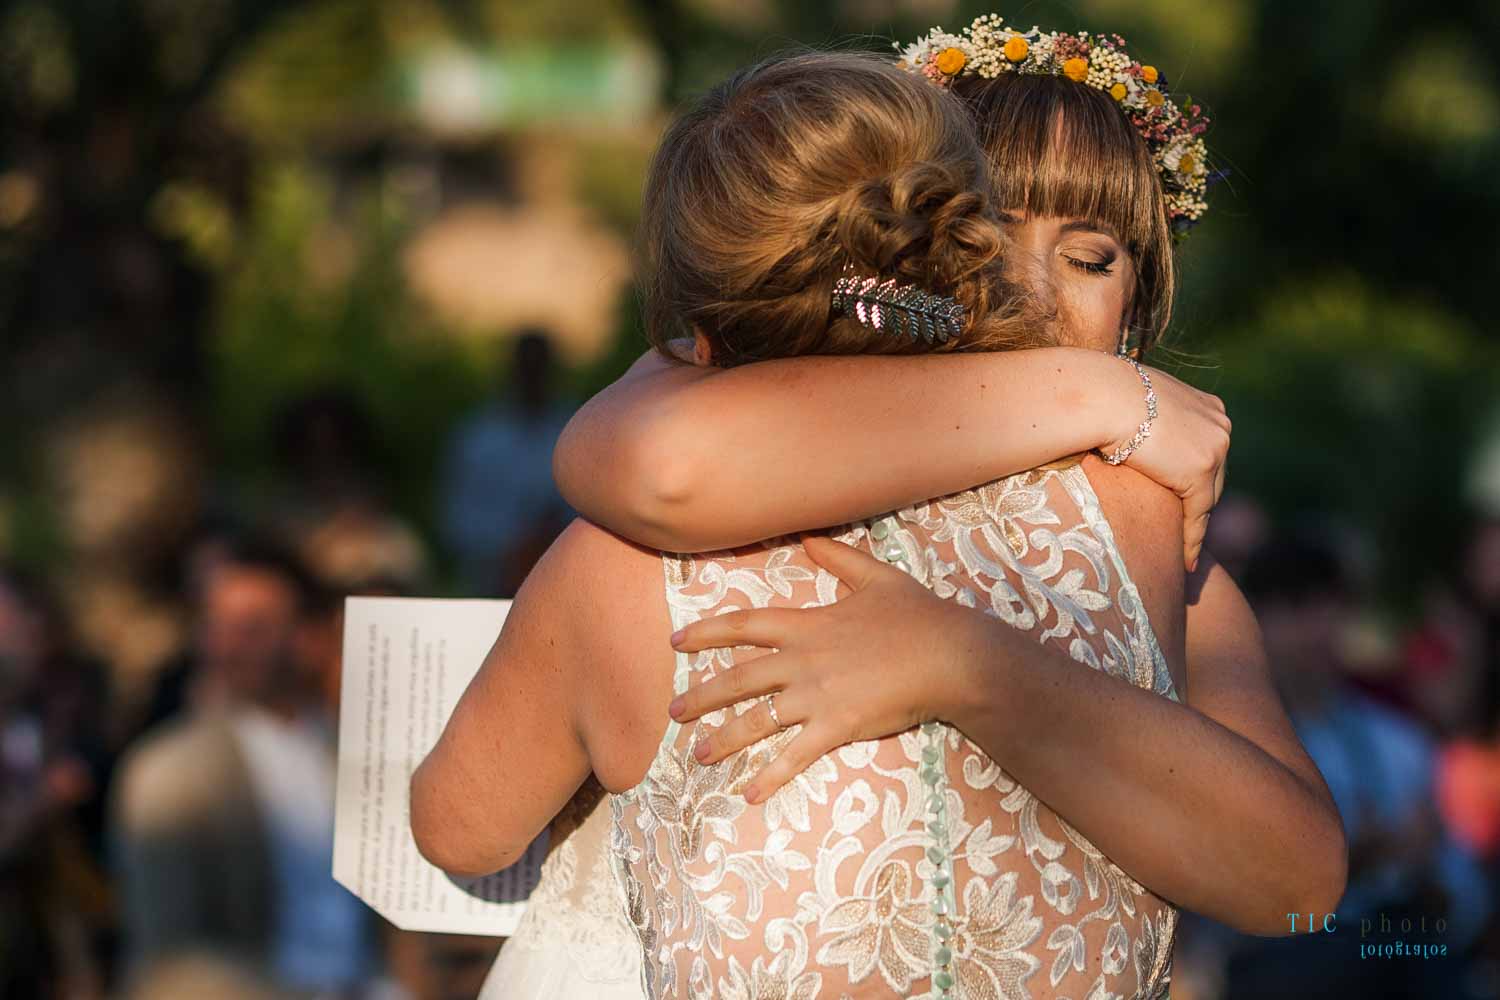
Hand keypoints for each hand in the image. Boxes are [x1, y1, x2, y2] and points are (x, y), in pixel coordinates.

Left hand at [666, 534, 983, 802]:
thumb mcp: (876, 576)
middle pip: (739, 678)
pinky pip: (795, 756)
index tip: (677, 641)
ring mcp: (817, 697)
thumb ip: (839, 558)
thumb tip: (809, 538)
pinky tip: (749, 794)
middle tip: (673, 710)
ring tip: (699, 754)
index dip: (706, 632)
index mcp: (808, 624)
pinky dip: (770, 776)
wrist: (950, 656)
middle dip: (702, 696)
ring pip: (757, 720)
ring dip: (724, 739)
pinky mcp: (837, 727)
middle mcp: (802, 661)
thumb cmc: (917, 616)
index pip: (744, 625)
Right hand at [1108, 363, 1230, 572]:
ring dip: (1196, 523)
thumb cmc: (1106, 396)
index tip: (1186, 497)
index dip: (1196, 476)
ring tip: (1186, 550)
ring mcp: (1214, 449)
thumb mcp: (1140, 404)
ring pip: (1208, 497)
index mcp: (1209, 406)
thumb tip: (1136, 427)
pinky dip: (1192, 539)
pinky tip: (1186, 560)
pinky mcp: (1199, 473)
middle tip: (1185, 528)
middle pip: (1214, 476)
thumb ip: (1153, 419)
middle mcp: (1220, 426)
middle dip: (1199, 501)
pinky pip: (1198, 515)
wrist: (1103, 397)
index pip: (1207, 450)